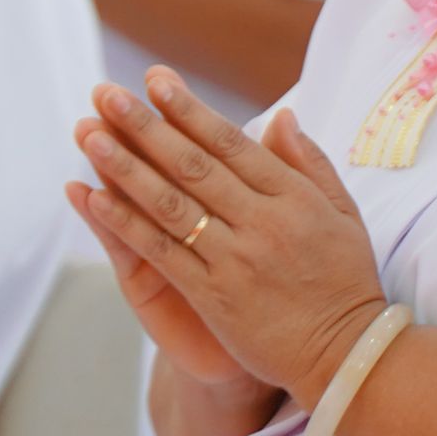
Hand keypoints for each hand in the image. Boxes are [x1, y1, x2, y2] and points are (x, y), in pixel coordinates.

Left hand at [71, 67, 388, 404]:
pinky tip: (94, 199)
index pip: (232, 143)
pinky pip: (162, 252)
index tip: (156, 80)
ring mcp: (235, 259)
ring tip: (88, 135)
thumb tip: (280, 114)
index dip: (189, 109)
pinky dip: (126, 224)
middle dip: (145, 126)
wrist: (348, 355)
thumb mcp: (343, 214)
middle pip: (193, 165)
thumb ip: (309, 163)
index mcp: (293, 196)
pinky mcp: (215, 296)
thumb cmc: (345, 281)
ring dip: (124, 166)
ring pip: (171, 204)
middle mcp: (262, 222)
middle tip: (106, 94)